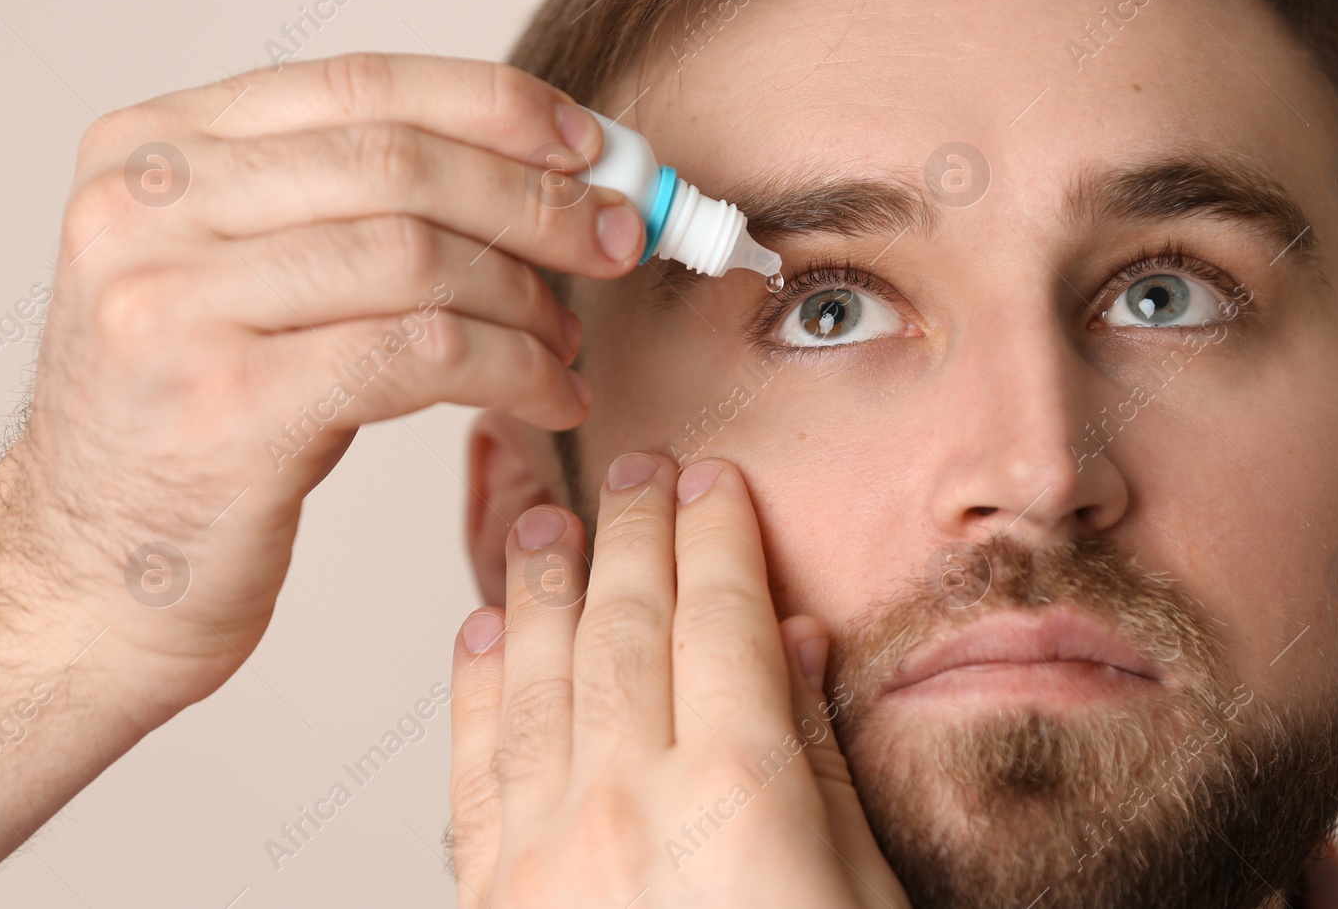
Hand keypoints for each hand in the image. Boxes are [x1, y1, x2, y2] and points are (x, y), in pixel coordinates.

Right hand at [4, 51, 643, 722]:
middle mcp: (148, 210)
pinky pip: (422, 355)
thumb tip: (534, 172)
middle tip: (618, 238)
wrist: (88, 579)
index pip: (360, 85)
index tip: (590, 146)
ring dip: (529, 299)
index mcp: (153, 150)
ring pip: (419, 258)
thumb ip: (342, 209)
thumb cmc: (188, 426)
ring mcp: (175, 306)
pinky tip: (553, 395)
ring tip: (569, 339)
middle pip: (400, 165)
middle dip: (537, 201)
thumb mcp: (235, 281)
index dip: (497, 107)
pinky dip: (514, 368)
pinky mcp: (230, 408)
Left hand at [447, 453, 909, 908]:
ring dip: (543, 588)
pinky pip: (476, 768)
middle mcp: (631, 810)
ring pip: (539, 680)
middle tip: (637, 471)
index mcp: (738, 797)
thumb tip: (793, 640)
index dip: (716, 536)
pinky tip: (482, 632)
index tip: (713, 481)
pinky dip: (476, 689)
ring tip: (546, 523)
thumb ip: (820, 763)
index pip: (720, 619)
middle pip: (627, 628)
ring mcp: (550, 855)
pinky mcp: (496, 899)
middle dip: (633, 533)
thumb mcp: (861, 891)